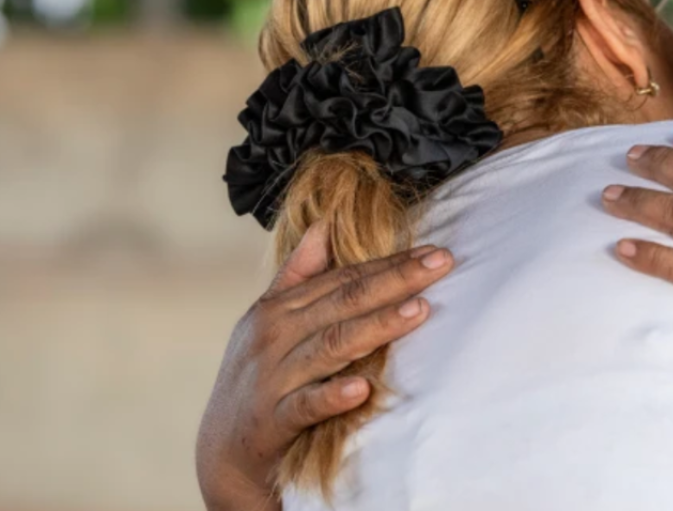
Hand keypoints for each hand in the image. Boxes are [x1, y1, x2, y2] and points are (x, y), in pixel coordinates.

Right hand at [195, 223, 453, 510]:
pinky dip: (332, 396)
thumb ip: (298, 274)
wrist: (223, 454)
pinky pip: (306, 406)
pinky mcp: (273, 420)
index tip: (434, 250)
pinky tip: (362, 388)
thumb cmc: (258, 378)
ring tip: (420, 310)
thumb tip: (323, 225)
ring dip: (377, 326)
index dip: (390, 262)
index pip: (344, 278)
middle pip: (345, 301)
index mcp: (279, 309)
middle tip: (442, 263)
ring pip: (332, 345)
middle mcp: (276, 335)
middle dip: (396, 279)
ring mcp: (273, 378)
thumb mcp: (269, 321)